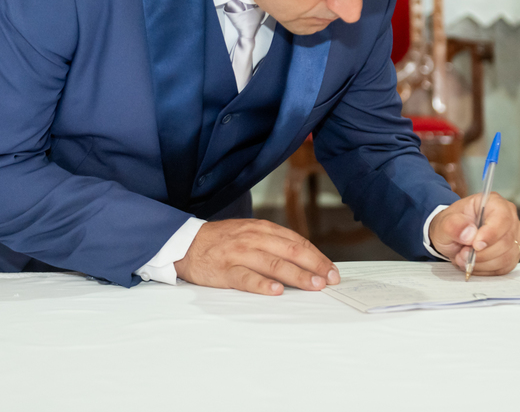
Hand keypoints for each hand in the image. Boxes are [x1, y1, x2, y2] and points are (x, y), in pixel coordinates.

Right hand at [174, 218, 338, 295]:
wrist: (186, 243)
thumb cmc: (223, 240)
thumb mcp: (250, 232)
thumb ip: (274, 242)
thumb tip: (305, 259)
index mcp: (263, 229)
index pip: (297, 242)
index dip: (317, 257)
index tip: (332, 271)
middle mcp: (254, 238)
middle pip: (291, 251)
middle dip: (315, 266)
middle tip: (330, 280)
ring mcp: (239, 253)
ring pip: (273, 264)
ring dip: (297, 275)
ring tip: (314, 285)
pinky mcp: (225, 270)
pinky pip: (246, 277)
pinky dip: (262, 284)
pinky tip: (276, 290)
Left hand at [428, 193, 519, 275]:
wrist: (452, 237)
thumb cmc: (452, 225)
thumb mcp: (444, 223)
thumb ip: (453, 225)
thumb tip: (469, 233)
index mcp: (494, 202)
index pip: (502, 218)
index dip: (491, 234)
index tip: (475, 245)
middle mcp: (509, 218)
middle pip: (506, 241)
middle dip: (481, 254)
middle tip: (462, 254)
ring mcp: (514, 237)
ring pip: (506, 257)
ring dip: (482, 263)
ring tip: (464, 258)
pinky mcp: (512, 254)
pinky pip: (504, 268)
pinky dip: (486, 270)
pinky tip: (474, 264)